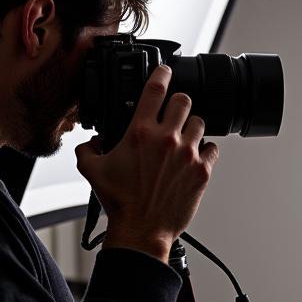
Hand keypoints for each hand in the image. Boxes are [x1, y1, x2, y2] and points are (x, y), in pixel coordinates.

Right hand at [75, 65, 218, 261]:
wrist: (142, 230)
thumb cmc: (120, 203)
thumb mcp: (92, 171)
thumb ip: (88, 149)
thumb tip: (92, 141)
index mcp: (140, 133)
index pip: (155, 89)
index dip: (161, 74)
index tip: (164, 71)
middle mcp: (167, 139)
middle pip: (184, 100)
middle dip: (177, 103)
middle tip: (173, 113)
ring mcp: (187, 154)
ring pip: (200, 122)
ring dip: (192, 126)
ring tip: (183, 138)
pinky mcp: (202, 171)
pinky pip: (212, 148)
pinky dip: (206, 149)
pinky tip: (195, 156)